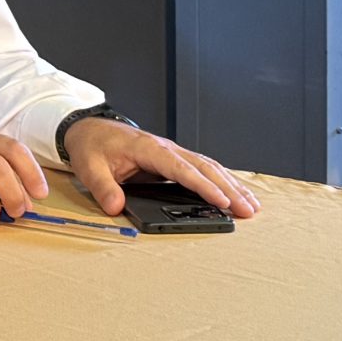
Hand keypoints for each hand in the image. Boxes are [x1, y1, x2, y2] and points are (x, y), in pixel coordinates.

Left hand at [61, 117, 258, 218]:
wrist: (89, 129)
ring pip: (209, 167)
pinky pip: (203, 169)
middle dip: (228, 189)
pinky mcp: (173, 159)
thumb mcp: (89, 166)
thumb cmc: (92, 146)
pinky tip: (236, 193)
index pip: (181, 169)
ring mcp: (172, 152)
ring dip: (232, 186)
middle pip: (204, 168)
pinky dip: (223, 181)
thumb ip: (102, 186)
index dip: (203, 186)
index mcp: (149, 148)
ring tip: (252, 206)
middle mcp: (166, 148)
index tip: (222, 202)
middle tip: (248, 211)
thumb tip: (114, 206)